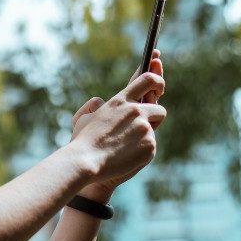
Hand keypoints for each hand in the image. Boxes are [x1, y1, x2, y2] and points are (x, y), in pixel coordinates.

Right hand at [69, 54, 166, 195]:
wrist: (86, 161)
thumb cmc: (82, 140)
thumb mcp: (85, 117)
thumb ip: (99, 108)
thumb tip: (102, 104)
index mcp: (120, 101)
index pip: (147, 80)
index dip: (157, 81)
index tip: (158, 88)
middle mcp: (136, 111)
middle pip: (159, 108)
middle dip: (153, 117)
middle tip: (142, 125)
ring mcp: (145, 128)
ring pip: (153, 130)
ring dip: (144, 135)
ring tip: (124, 145)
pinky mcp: (150, 145)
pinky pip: (150, 146)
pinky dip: (140, 151)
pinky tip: (125, 157)